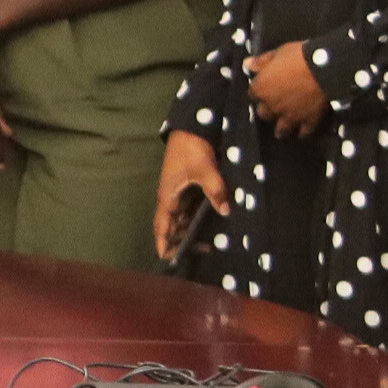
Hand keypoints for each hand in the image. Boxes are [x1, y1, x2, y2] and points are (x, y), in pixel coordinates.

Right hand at [156, 133, 228, 260]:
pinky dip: (197, 220)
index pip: (162, 226)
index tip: (167, 258)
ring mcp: (179, 193)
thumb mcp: (204, 169)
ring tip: (207, 244)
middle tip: (200, 253)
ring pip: (182, 219)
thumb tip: (225, 211)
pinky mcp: (188, 188)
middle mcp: (171, 199)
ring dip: (190, 231)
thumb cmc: (191, 150)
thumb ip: (215, 190)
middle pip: (173, 226)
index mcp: (169, 197)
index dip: (163, 242)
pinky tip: (210, 225)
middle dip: (181, 241)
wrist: (191, 129)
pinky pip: (190, 209)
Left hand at [247, 41, 327, 137]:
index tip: (264, 89)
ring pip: (282, 130)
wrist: (324, 69)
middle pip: (264, 114)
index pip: (253, 93)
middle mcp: (272, 106)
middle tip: (274, 108)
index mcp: (261, 88)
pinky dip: (304, 132)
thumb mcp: (278, 53)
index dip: (259, 91)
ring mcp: (290, 116)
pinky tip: (304, 131)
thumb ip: (262, 62)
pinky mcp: (308, 122)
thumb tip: (247, 65)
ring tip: (284, 130)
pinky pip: (304, 133)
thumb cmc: (299, 57)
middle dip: (268, 111)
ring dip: (282, 129)